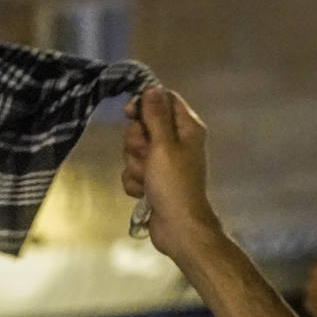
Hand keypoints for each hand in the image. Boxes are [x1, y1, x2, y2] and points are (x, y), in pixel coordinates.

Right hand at [122, 88, 222, 260]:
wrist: (178, 228)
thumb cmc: (174, 185)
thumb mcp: (163, 145)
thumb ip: (156, 116)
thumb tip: (152, 87)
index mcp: (186, 128)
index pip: (163, 100)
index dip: (144, 104)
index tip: (130, 114)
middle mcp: (176, 141)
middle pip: (143, 125)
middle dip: (137, 142)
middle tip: (146, 156)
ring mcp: (164, 162)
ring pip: (134, 150)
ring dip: (135, 165)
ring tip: (148, 179)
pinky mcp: (153, 180)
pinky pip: (133, 171)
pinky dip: (135, 182)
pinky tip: (144, 192)